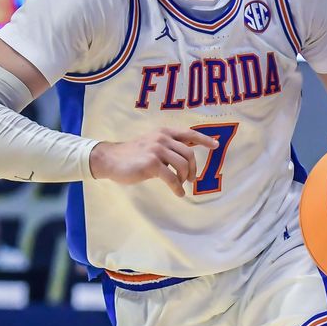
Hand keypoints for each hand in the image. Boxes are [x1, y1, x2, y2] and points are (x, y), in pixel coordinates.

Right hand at [89, 127, 219, 196]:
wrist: (110, 159)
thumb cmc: (132, 154)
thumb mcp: (151, 143)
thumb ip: (168, 145)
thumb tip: (187, 150)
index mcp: (164, 132)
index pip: (189, 133)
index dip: (204, 139)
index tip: (215, 145)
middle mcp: (162, 138)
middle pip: (189, 153)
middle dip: (193, 169)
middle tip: (191, 179)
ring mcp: (157, 150)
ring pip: (182, 165)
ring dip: (185, 178)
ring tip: (180, 185)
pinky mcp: (152, 164)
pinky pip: (172, 178)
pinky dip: (177, 187)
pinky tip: (178, 193)